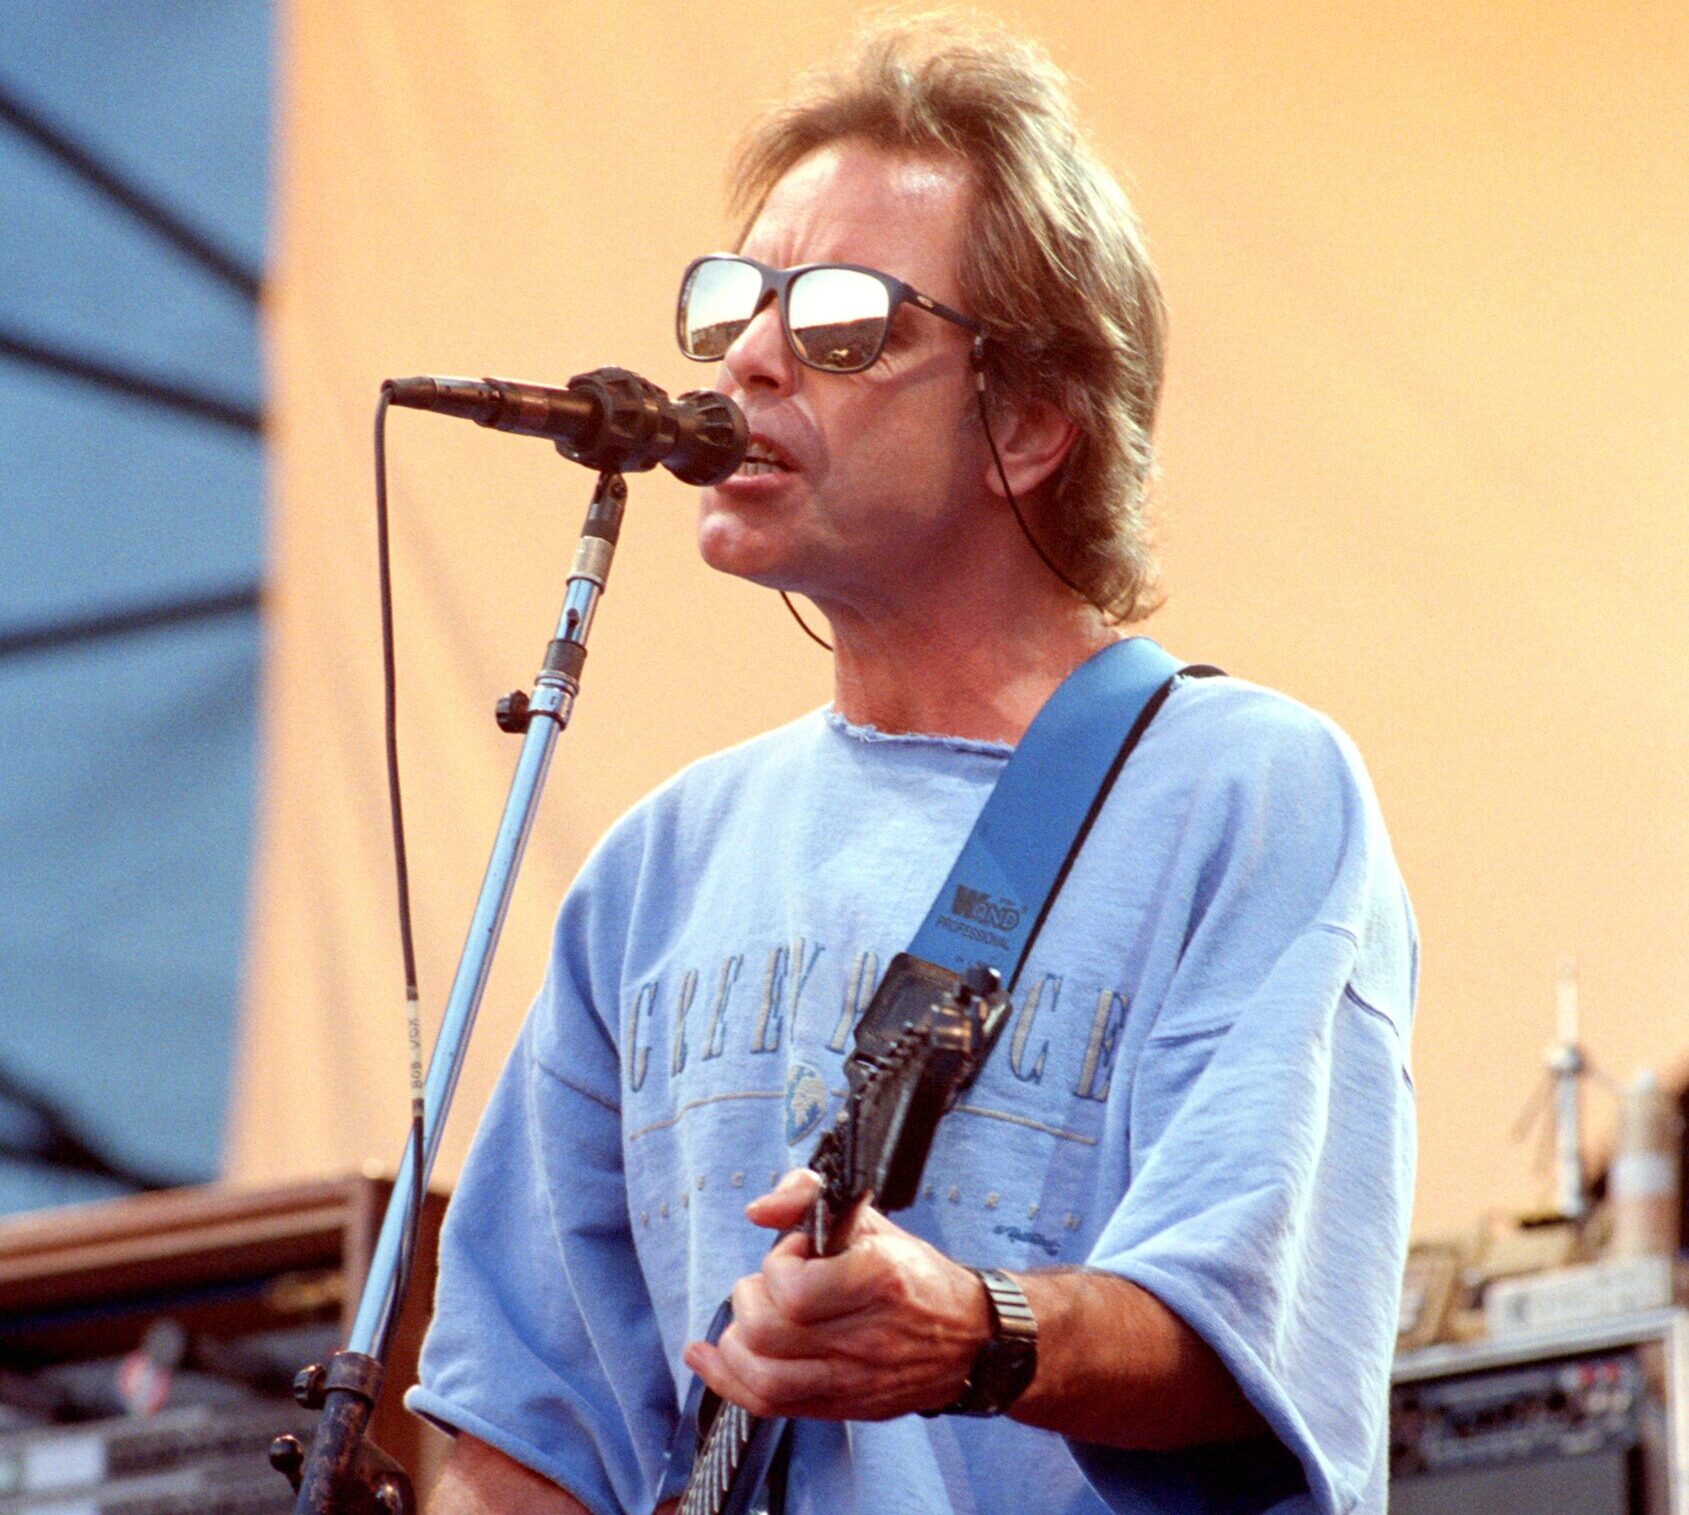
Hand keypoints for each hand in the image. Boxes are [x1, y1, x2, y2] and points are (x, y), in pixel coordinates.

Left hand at [681, 1169, 990, 1420]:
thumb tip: (760, 1209)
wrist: (971, 1340)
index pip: (794, 1289)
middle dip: (750, 1301)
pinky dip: (729, 1383)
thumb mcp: (873, 1222)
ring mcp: (852, 1380)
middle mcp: (864, 1337)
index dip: (779, 1265)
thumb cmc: (917, 1277)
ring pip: (764, 1379)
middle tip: (768, 1286)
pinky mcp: (841, 1407)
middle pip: (768, 1335)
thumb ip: (811, 1198)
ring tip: (746, 1320)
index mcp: (877, 1281)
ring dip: (735, 1346)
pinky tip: (707, 1359)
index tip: (795, 1252)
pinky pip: (771, 1406)